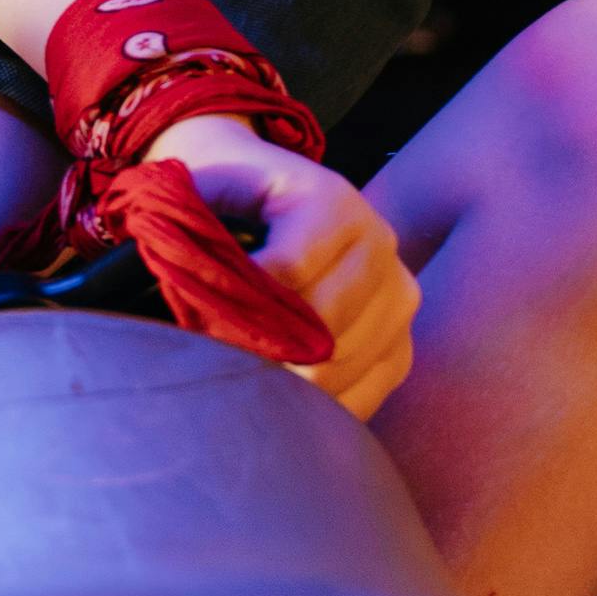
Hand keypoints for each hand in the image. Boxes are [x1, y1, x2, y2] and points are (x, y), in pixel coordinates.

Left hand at [157, 115, 418, 419]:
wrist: (257, 196)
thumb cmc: (217, 195)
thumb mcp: (197, 188)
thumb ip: (195, 229)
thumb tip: (197, 299)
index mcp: (332, 199)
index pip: (291, 271)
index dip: (240, 307)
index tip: (200, 323)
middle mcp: (379, 242)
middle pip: (324, 326)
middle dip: (263, 352)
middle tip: (216, 366)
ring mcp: (399, 294)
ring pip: (343, 366)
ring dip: (287, 384)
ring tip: (242, 379)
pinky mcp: (401, 341)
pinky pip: (367, 394)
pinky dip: (318, 408)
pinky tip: (280, 398)